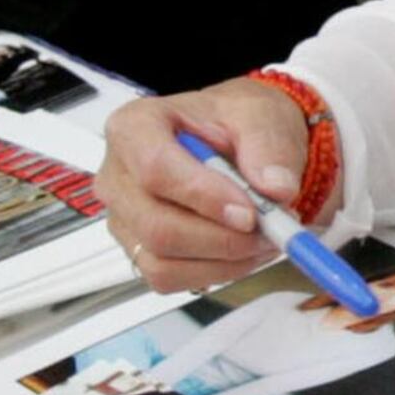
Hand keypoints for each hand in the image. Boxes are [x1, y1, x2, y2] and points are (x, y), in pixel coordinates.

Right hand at [95, 79, 312, 292]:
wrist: (232, 142)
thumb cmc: (233, 122)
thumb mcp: (259, 116)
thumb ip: (268, 148)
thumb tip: (276, 188)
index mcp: (135, 127)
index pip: (155, 167)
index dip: (203, 196)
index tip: (249, 213)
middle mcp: (119, 175)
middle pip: (156, 226)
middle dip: (222, 239)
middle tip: (269, 232)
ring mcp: (124, 217)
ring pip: (162, 262)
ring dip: (223, 261)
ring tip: (263, 240)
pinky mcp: (138, 250)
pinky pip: (169, 278)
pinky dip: (215, 272)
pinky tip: (242, 250)